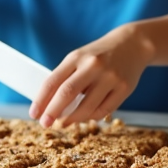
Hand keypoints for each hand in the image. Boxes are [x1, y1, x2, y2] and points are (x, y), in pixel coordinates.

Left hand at [30, 25, 154, 125]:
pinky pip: (103, 110)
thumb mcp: (80, 58)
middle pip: (67, 93)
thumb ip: (66, 77)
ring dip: (72, 119)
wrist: (133, 45)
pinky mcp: (124, 88)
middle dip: (53, 111)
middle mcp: (93, 66)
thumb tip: (49, 105)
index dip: (41, 100)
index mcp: (77, 57)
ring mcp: (110, 77)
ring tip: (64, 123)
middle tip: (45, 123)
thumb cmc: (99, 55)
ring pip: (86, 107)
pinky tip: (85, 117)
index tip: (34, 114)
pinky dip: (91, 117)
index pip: (53, 81)